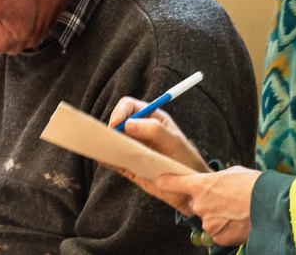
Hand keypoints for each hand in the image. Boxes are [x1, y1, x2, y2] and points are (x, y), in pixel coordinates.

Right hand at [104, 96, 209, 210]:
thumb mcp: (174, 142)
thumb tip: (127, 124)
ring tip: (106, 149)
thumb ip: (154, 129)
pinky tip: (106, 160)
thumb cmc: (187, 161)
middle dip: (111, 128)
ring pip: (112, 141)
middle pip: (116, 122)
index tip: (117, 125)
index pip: (129, 106)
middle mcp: (140, 131)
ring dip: (107, 144)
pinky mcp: (129, 165)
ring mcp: (133, 148)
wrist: (189, 189)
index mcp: (152, 119)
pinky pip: (113, 160)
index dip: (120, 112)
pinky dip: (107, 159)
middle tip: (112, 140)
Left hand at [156, 166, 260, 245]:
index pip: (171, 182)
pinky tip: (239, 221)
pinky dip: (226, 228)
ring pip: (207, 219)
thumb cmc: (256, 185)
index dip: (166, 181)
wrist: (274, 206)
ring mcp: (208, 222)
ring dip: (218, 216)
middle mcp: (200, 204)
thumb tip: (214, 182)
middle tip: (227, 200)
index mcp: (200, 185)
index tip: (161, 181)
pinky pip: (218, 232)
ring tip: (237, 210)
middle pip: (195, 204)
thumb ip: (216, 179)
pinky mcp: (218, 237)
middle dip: (207, 202)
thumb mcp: (233, 173)